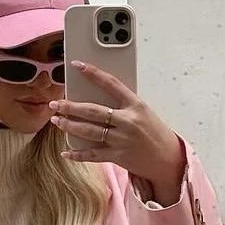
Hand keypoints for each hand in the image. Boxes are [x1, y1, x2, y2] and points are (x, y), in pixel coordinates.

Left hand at [49, 61, 184, 187]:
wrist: (168, 159)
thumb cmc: (155, 133)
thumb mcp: (143, 112)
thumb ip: (123, 104)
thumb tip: (96, 97)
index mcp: (135, 105)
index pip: (111, 83)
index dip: (93, 73)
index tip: (77, 65)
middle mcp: (127, 121)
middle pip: (92, 111)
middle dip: (70, 106)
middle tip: (56, 103)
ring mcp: (121, 140)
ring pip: (88, 131)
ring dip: (69, 125)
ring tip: (57, 120)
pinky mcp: (117, 156)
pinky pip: (92, 155)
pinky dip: (77, 154)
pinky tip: (66, 152)